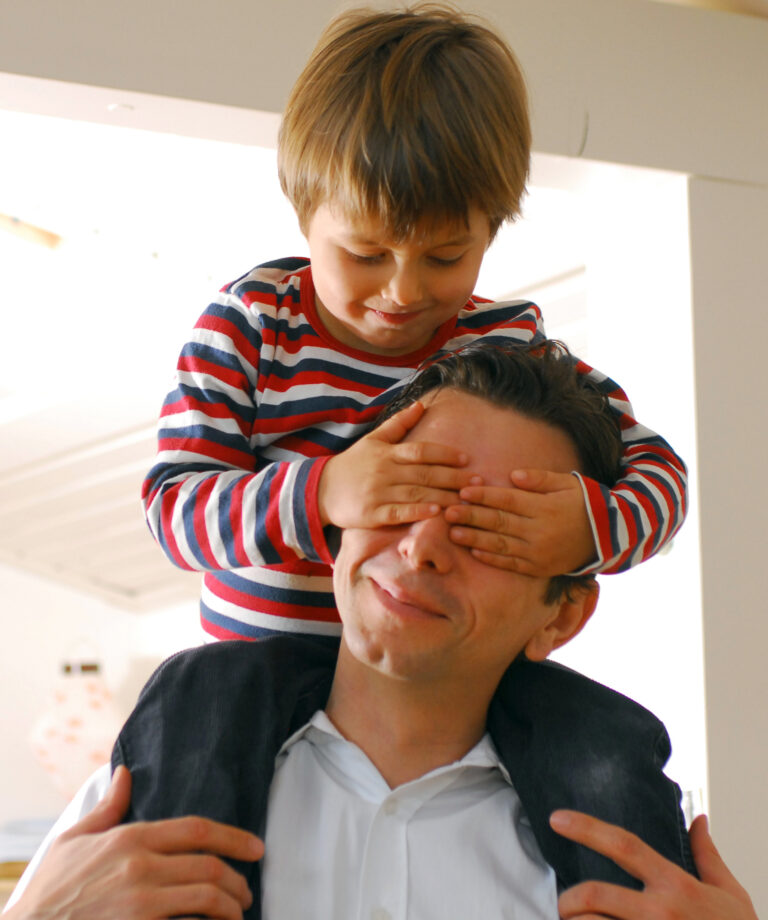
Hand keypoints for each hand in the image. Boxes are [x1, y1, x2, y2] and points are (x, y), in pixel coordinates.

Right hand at [7, 766, 263, 919]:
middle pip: (210, 867)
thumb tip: (125, 772)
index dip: (234, 838)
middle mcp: (140, 867)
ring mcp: (141, 903)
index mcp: (130, 838)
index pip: (198, 830)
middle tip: (246, 891)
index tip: (256, 847)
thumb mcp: (74, 840)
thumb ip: (108, 808)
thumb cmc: (49, 891)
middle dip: (237, 881)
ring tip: (236, 913)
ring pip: (207, 898)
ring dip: (230, 908)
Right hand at [318, 401, 470, 527]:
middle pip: (424, 473)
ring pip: (416, 494)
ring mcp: (378, 493)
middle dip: (453, 478)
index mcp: (387, 453)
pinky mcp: (372, 513)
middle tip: (477, 482)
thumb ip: (399, 424)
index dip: (445, 454)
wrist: (322, 489)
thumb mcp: (373, 440)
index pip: (421, 451)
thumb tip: (421, 405)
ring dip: (443, 496)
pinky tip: (436, 513)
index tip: (467, 459)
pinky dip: (417, 512)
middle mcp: (385, 471)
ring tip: (465, 500)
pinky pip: (398, 512)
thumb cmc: (353, 464)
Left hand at [444, 469, 596, 574]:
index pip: (507, 500)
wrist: (609, 537)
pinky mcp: (539, 568)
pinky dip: (492, 559)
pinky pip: (512, 564)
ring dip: (475, 539)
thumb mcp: (567, 483)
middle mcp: (539, 531)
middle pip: (499, 522)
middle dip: (472, 517)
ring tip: (453, 533)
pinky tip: (475, 553)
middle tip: (448, 512)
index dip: (484, 495)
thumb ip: (539, 479)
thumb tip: (512, 476)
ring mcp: (538, 552)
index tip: (463, 490)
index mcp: (544, 507)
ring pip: (501, 545)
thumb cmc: (584, 503)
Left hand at [550, 809, 757, 919]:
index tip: (557, 818)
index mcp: (676, 886)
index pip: (624, 845)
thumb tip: (698, 820)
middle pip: (593, 894)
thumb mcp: (730, 894)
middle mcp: (660, 913)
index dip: (586, 828)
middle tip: (565, 904)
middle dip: (567, 899)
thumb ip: (707, 856)